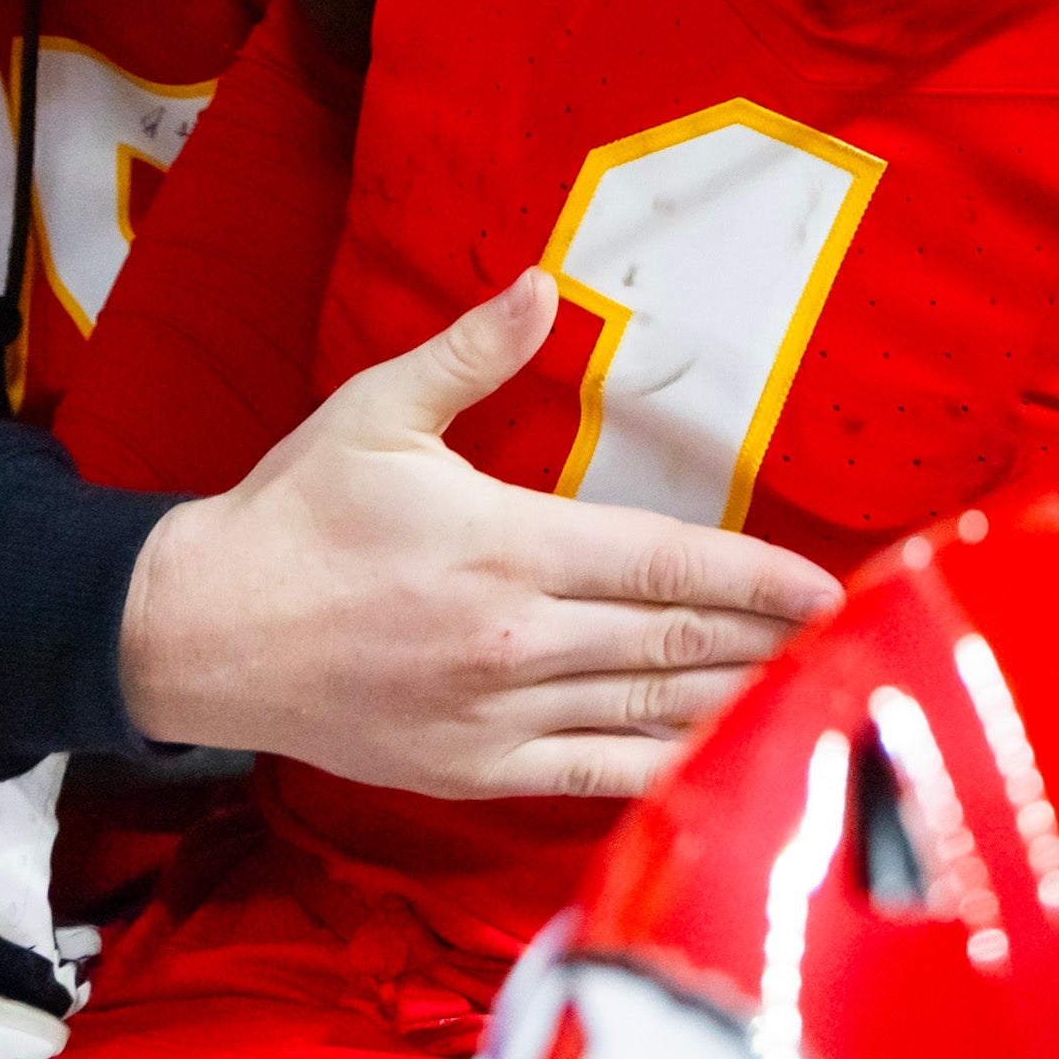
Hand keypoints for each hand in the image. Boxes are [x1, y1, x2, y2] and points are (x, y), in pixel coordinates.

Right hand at [116, 272, 845, 799]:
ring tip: (820, 700)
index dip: (760, 579)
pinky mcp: (473, 773)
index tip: (831, 587)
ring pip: (649, 713)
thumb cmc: (293, 513)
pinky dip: (666, 770)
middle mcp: (515, 639)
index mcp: (506, 544)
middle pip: (677, 644)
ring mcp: (497, 717)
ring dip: (739, 705)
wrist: (199, 634)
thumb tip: (543, 282)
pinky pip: (594, 777)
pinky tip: (724, 763)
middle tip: (859, 644)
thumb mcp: (376, 409)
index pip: (667, 564)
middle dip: (775, 643)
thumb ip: (472, 352)